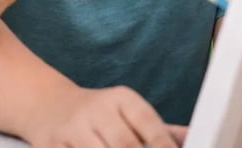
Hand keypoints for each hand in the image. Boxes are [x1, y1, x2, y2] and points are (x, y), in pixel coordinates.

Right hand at [23, 85, 186, 147]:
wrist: (48, 105)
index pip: (148, 123)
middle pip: (125, 146)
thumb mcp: (127, 113)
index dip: (164, 145)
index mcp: (120, 98)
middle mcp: (96, 109)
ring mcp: (72, 128)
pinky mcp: (51, 145)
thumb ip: (160, 130)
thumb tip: (192, 139)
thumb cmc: (98, 115)